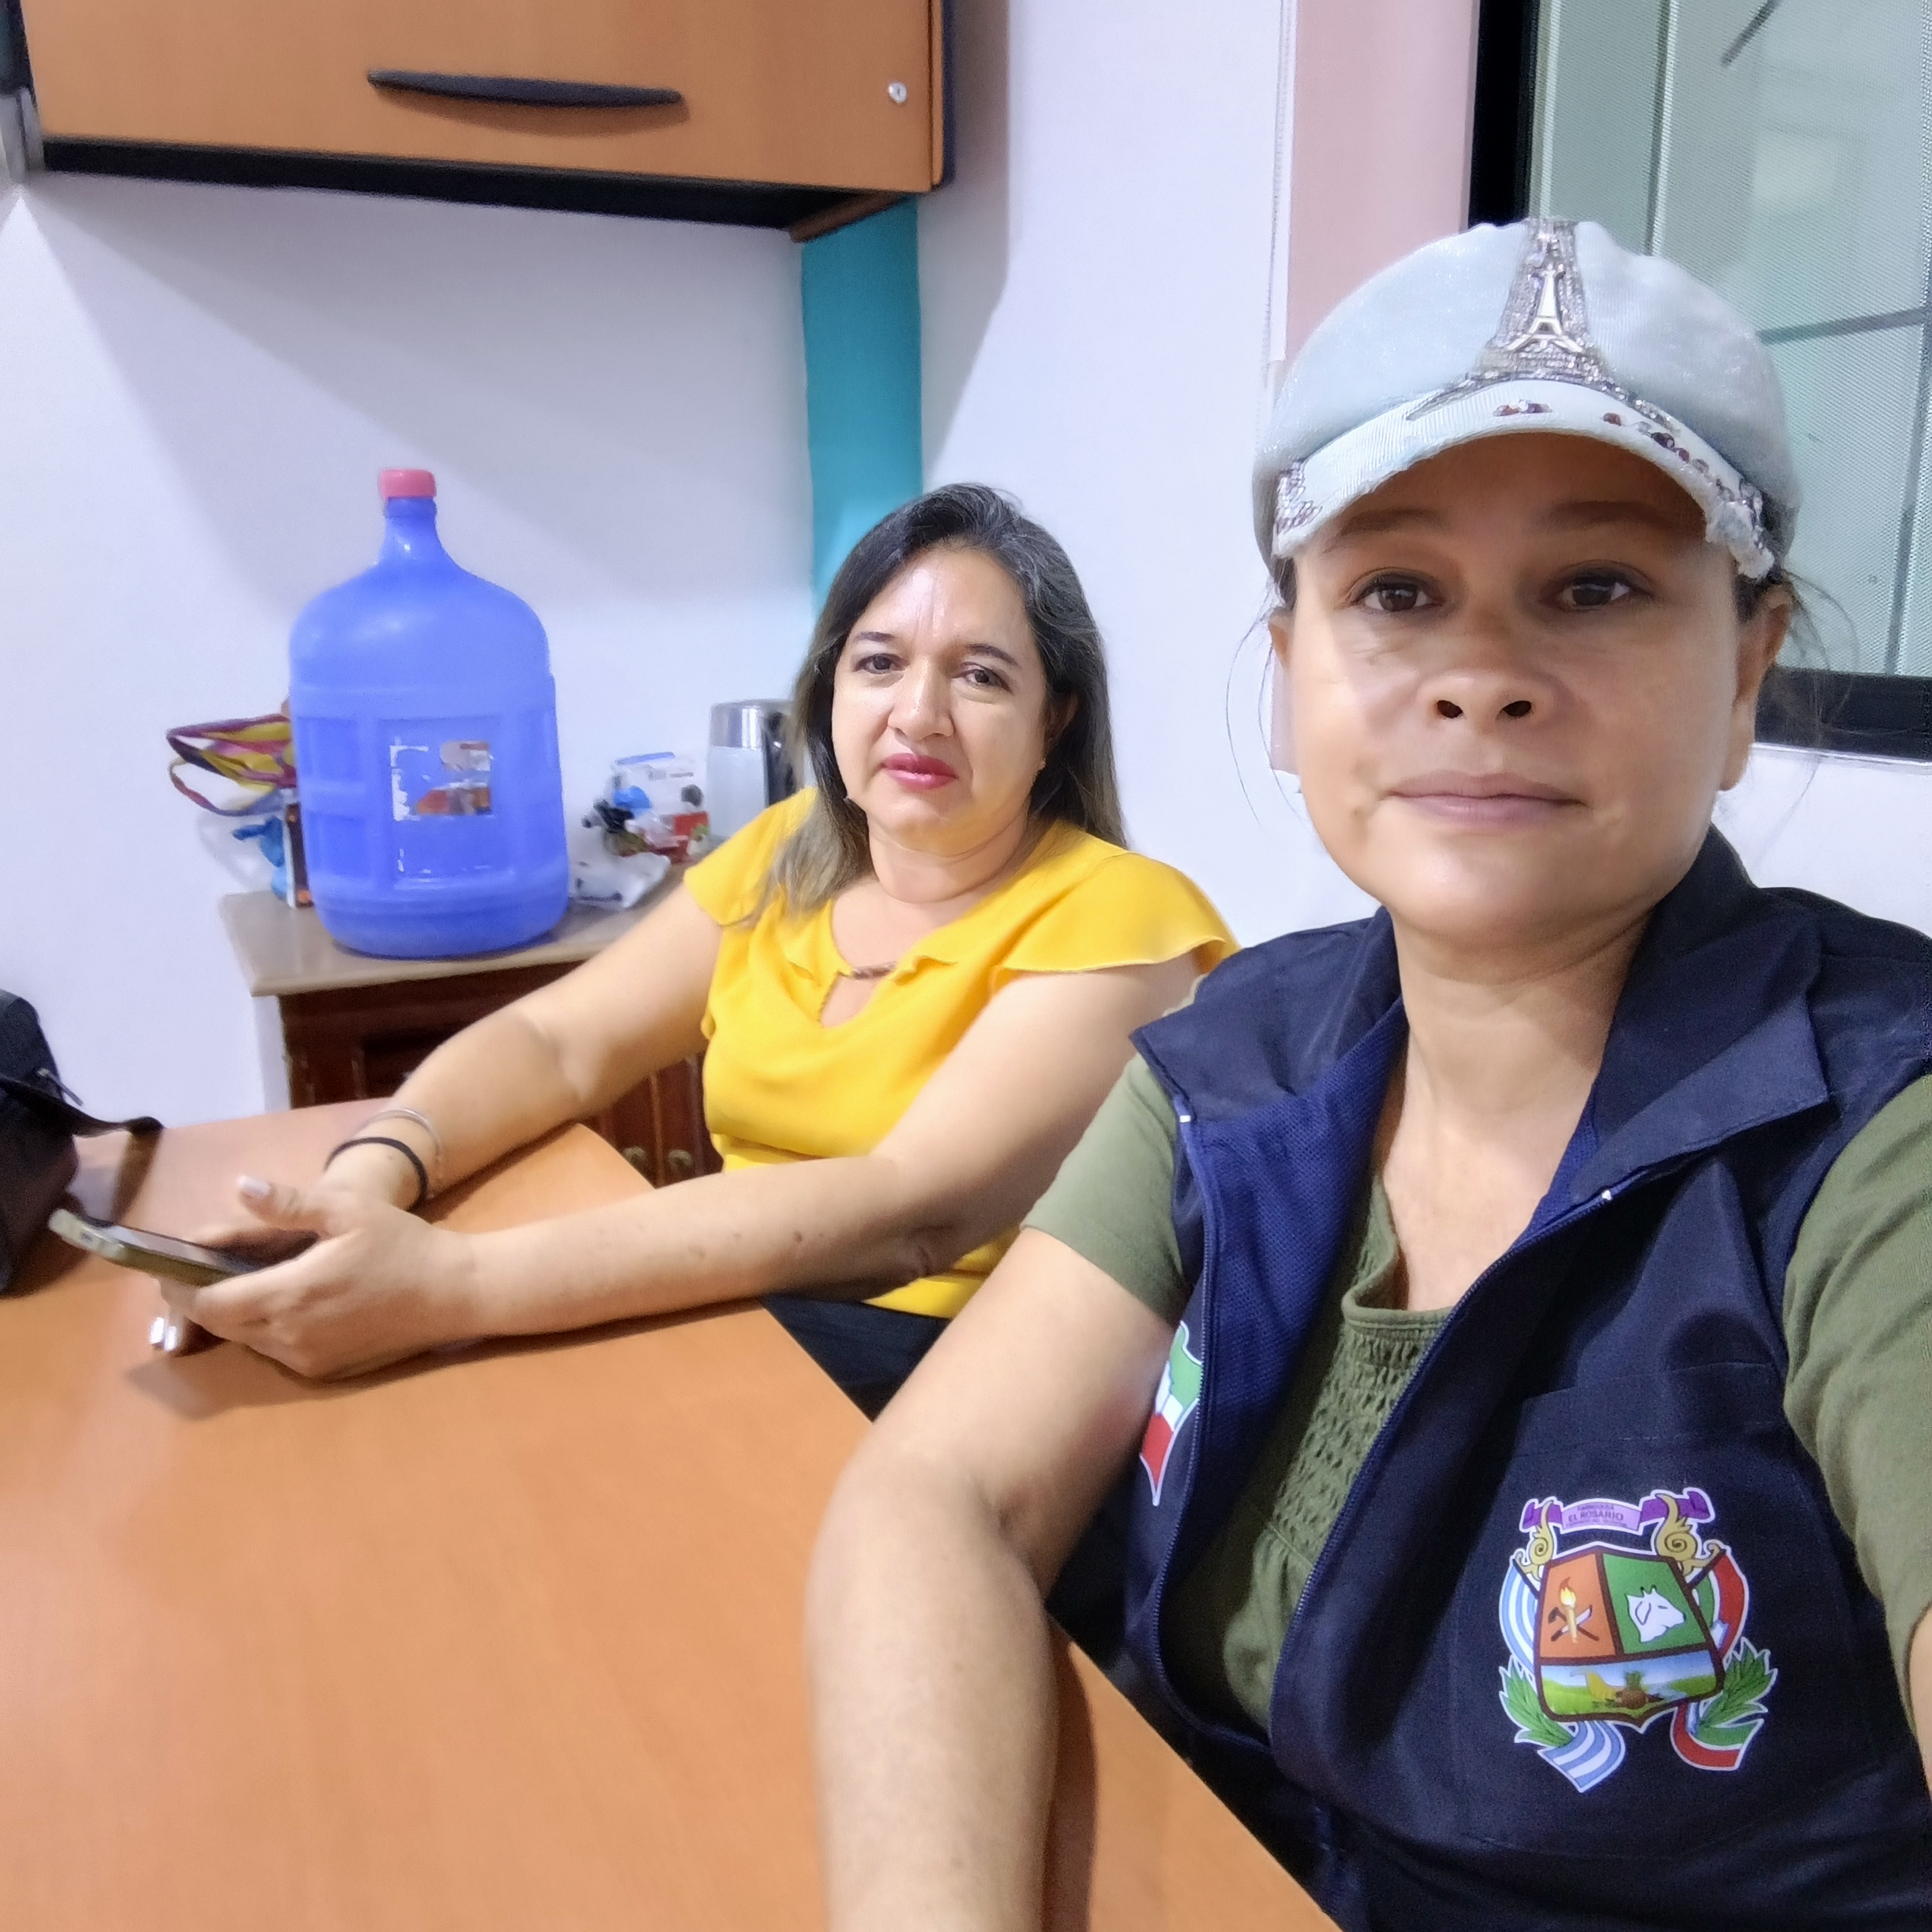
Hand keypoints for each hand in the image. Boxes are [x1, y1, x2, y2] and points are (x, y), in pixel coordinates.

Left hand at [153, 1173, 482, 1379]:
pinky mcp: (321, 1370)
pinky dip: (264, 1326)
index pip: (207, 1302)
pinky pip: (272, 1349)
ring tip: (243, 1279)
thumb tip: (239, 1187)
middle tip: (201, 1267)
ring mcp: (305, 1358)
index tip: (172, 1264)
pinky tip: (284, 1299)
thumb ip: (290, 1204)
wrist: (452, 1293)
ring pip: (244, 1338)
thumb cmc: (401, 1245)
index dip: (180, 1286)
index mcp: (290, 1295)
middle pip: (218, 1324)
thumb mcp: (349, 1210)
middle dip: (201, 1297)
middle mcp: (288, 1336)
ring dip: (234, 1312)